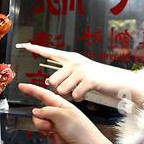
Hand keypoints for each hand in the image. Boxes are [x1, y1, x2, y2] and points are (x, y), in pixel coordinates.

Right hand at [17, 83, 115, 143]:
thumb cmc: (81, 131)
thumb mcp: (62, 115)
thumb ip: (46, 111)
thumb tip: (36, 111)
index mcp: (61, 105)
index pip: (43, 94)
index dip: (32, 90)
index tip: (22, 86)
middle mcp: (58, 113)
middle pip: (39, 110)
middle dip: (39, 117)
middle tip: (48, 123)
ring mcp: (56, 124)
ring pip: (39, 122)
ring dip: (41, 126)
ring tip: (52, 131)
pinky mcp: (55, 134)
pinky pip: (42, 131)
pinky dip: (44, 133)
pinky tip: (52, 136)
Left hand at [19, 43, 143, 106]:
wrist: (119, 82)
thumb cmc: (99, 79)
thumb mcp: (80, 72)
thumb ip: (64, 73)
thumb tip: (47, 81)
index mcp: (71, 58)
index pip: (50, 52)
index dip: (36, 49)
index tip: (24, 45)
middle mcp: (75, 62)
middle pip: (52, 81)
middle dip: (59, 90)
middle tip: (72, 89)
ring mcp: (81, 70)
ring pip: (61, 90)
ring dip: (69, 95)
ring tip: (80, 91)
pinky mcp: (89, 81)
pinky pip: (75, 95)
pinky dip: (79, 99)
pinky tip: (86, 94)